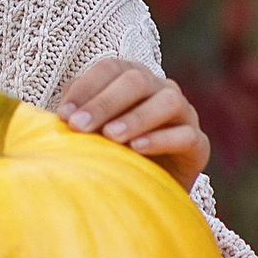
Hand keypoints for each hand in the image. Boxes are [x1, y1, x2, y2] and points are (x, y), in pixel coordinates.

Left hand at [56, 58, 209, 191]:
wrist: (148, 189)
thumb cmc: (113, 152)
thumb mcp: (91, 132)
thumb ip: (78, 115)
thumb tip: (59, 112)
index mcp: (133, 78)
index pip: (110, 68)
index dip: (86, 88)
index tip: (62, 115)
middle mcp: (160, 89)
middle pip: (136, 80)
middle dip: (104, 103)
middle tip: (78, 126)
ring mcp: (184, 114)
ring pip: (167, 101)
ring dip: (135, 117)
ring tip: (110, 136)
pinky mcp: (198, 144)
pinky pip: (185, 135)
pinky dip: (160, 139)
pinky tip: (137, 149)